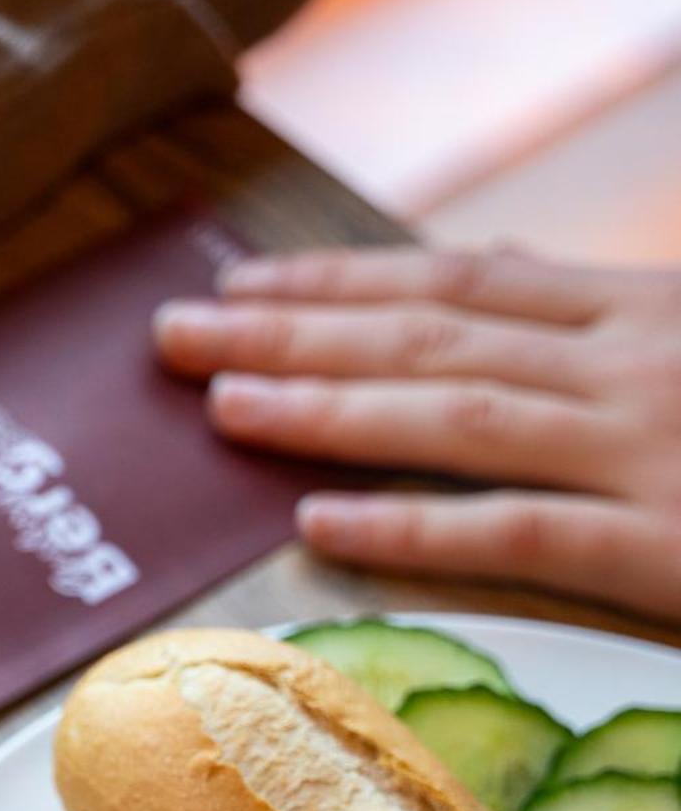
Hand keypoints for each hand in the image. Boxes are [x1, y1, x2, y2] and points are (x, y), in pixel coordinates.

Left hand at [153, 248, 680, 620]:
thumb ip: (596, 316)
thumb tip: (503, 264)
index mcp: (636, 315)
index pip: (455, 285)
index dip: (337, 283)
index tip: (239, 287)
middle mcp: (629, 368)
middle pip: (430, 341)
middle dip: (292, 335)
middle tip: (178, 335)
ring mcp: (646, 452)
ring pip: (457, 420)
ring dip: (328, 412)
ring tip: (222, 409)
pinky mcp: (663, 546)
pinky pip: (517, 536)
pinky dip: (413, 529)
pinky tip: (317, 528)